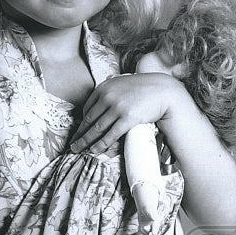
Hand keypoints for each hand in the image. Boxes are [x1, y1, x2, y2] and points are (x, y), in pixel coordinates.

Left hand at [71, 73, 188, 153]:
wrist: (163, 91)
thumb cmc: (144, 89)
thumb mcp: (123, 84)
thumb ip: (111, 90)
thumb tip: (102, 98)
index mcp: (104, 88)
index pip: (87, 108)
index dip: (81, 123)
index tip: (78, 132)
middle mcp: (108, 97)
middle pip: (89, 120)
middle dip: (79, 135)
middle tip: (72, 145)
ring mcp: (117, 107)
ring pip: (97, 129)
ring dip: (85, 142)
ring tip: (78, 150)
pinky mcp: (128, 118)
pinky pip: (111, 134)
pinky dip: (101, 144)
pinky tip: (94, 150)